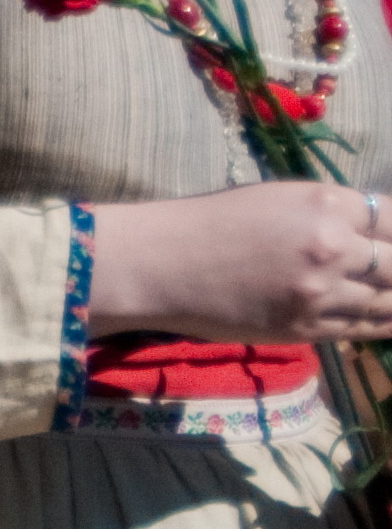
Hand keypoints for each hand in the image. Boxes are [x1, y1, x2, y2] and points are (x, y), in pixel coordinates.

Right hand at [86, 183, 391, 342]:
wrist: (159, 264)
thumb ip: (331, 211)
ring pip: (389, 302)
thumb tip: (376, 231)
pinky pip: (363, 329)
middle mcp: (332, 245)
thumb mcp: (276, 199)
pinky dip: (382, 325)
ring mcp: (321, 291)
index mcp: (324, 203)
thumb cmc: (210, 223)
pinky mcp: (306, 327)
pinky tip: (388, 321)